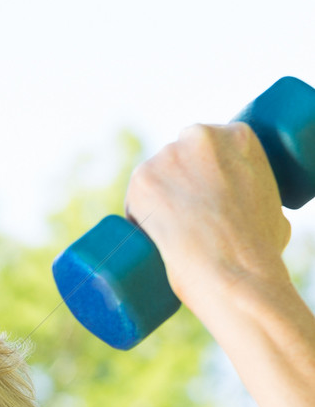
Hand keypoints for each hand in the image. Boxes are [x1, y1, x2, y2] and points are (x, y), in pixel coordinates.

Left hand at [123, 121, 293, 315]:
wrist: (235, 270)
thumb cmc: (260, 249)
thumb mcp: (274, 210)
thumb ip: (260, 198)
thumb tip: (252, 213)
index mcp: (237, 136)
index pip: (208, 152)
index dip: (202, 178)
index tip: (201, 201)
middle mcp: (199, 136)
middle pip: (177, 161)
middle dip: (176, 186)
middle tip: (184, 221)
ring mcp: (167, 156)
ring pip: (152, 180)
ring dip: (153, 203)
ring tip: (165, 236)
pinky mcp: (141, 181)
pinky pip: (132, 203)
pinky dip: (135, 221)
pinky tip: (142, 239)